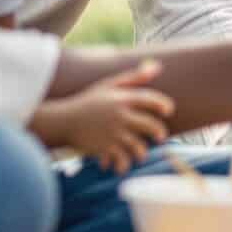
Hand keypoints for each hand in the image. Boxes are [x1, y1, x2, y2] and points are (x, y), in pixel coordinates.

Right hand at [36, 60, 174, 171]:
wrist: (62, 120)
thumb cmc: (88, 101)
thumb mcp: (109, 85)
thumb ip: (134, 77)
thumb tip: (158, 66)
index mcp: (122, 99)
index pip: (150, 100)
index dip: (163, 105)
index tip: (169, 111)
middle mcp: (120, 116)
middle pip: (149, 126)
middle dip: (158, 132)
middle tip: (160, 136)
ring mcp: (112, 133)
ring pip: (138, 147)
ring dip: (141, 152)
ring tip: (140, 154)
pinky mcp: (104, 148)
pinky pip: (121, 160)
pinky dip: (122, 164)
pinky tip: (119, 164)